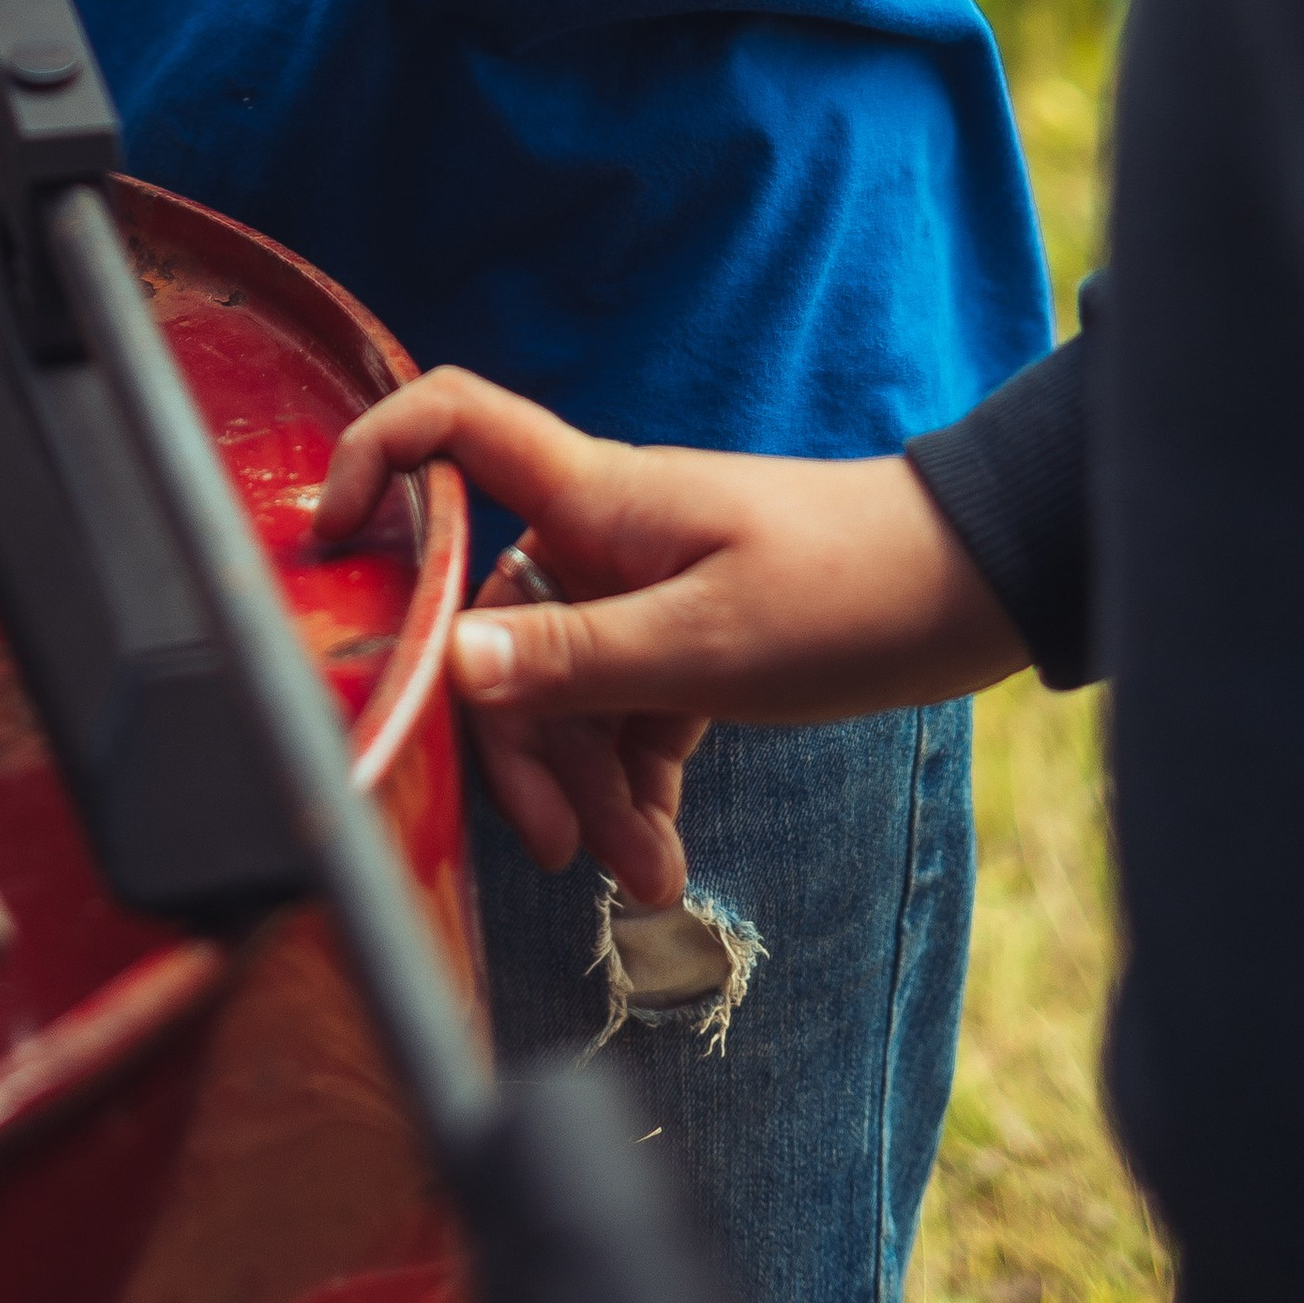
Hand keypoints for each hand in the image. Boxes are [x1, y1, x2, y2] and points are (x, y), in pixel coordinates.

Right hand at [315, 369, 1024, 887]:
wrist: (972, 589)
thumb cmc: (846, 589)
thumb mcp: (707, 645)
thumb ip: (575, 661)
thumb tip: (450, 666)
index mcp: (593, 497)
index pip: (449, 427)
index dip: (374, 460)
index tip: (332, 545)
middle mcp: (601, 533)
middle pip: (498, 622)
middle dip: (520, 744)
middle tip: (566, 850)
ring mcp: (642, 585)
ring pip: (563, 685)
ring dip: (591, 785)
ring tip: (650, 877)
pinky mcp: (687, 636)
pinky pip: (622, 708)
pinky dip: (634, 781)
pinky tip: (660, 850)